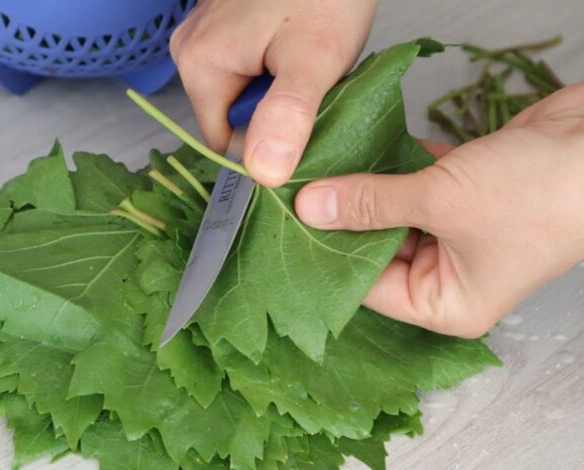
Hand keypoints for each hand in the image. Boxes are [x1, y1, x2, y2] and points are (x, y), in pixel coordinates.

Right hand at [170, 0, 377, 186]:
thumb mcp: (313, 59)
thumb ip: (287, 117)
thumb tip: (263, 174)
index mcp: (199, 64)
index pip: (222, 142)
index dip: (262, 149)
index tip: (301, 136)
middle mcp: (191, 49)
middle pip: (232, 116)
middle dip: (274, 116)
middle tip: (311, 88)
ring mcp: (207, 33)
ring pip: (243, 92)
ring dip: (279, 93)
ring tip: (308, 65)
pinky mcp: (227, 24)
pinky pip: (248, 67)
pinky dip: (276, 70)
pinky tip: (300, 50)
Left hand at [295, 84, 583, 337]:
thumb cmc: (537, 195)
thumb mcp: (439, 202)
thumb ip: (370, 204)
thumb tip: (310, 207)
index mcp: (446, 304)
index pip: (368, 289)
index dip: (328, 258)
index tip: (289, 227)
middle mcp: (450, 274)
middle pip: (377, 250)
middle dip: (343, 219)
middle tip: (297, 192)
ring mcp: (458, 232)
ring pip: (393, 214)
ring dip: (364, 189)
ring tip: (318, 167)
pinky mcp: (464, 193)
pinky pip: (415, 185)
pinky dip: (393, 166)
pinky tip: (358, 148)